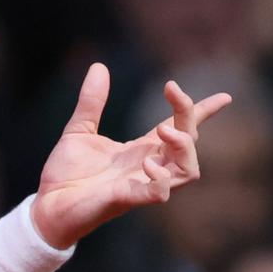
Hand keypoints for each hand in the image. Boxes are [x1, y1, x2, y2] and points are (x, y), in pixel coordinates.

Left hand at [31, 64, 231, 248]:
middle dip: (189, 116)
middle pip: (189, 142)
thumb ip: (92, 101)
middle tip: (173, 93)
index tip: (225, 97)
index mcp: (141, 148)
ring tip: (164, 129)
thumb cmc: (67, 174)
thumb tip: (100, 66)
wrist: (47, 205)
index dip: (203, 112)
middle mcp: (149, 165)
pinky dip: (161, 179)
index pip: (181, 128)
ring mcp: (142, 184)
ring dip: (184, 146)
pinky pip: (159, 194)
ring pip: (188, 170)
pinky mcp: (127, 200)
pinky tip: (148, 162)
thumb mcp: (79, 129)